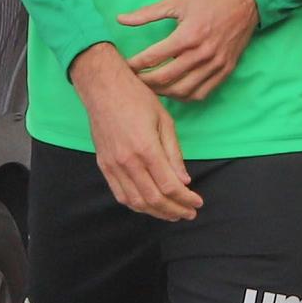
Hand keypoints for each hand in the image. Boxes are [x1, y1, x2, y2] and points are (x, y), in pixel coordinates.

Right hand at [70, 44, 202, 220]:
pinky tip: (149, 206)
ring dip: (156, 212)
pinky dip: (136, 205)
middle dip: (174, 210)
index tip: (198, 204)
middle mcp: (128, 161)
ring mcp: (113, 165)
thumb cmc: (137, 98)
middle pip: (154, 199)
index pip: (170, 186)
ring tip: (172, 214)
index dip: (186, 200)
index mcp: (146, 148)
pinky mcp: (103, 165)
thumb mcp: (164, 121)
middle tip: (189, 214)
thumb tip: (184, 181)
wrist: (103, 88)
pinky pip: (120, 194)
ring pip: (136, 202)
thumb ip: (174, 154)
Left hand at [121, 0, 259, 101]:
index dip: (135, 64)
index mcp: (188, 35)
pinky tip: (174, 90)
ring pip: (183, 90)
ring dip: (164, 92)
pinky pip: (202, 92)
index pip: (153, 58)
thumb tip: (120, 19)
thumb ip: (147, 13)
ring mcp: (216, 64)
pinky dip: (185, 96)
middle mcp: (202, 53)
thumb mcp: (177, 0)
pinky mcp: (226, 69)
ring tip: (152, 87)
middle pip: (165, 78)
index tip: (125, 66)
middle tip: (134, 80)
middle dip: (145, 81)